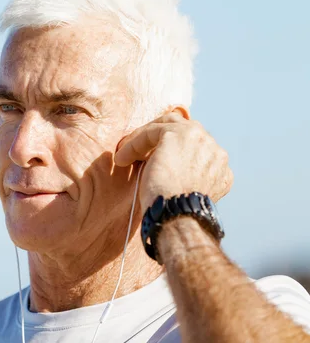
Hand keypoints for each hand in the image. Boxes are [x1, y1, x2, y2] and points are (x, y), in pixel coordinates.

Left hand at [115, 110, 232, 210]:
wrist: (177, 216)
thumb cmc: (176, 214)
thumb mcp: (187, 195)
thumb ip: (188, 178)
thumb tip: (172, 172)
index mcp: (220, 168)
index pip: (194, 149)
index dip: (170, 153)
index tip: (150, 162)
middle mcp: (215, 150)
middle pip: (184, 130)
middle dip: (159, 137)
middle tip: (138, 149)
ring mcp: (199, 139)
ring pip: (166, 126)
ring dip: (144, 138)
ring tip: (125, 153)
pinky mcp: (176, 134)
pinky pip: (150, 132)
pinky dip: (133, 144)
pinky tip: (121, 158)